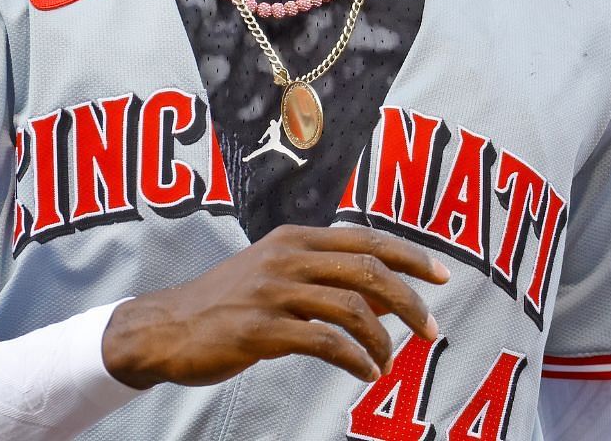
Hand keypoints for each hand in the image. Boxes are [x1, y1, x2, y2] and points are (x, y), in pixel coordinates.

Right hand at [101, 225, 449, 387]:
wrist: (166, 328)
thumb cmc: (225, 304)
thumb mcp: (273, 276)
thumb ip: (324, 278)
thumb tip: (385, 294)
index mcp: (291, 239)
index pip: (365, 239)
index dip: (410, 256)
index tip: (443, 276)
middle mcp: (284, 258)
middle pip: (367, 270)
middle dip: (410, 301)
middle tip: (431, 330)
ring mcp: (272, 292)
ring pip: (352, 308)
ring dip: (383, 340)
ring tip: (388, 363)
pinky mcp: (261, 329)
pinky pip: (327, 343)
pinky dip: (356, 359)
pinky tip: (364, 372)